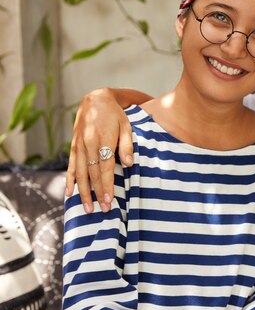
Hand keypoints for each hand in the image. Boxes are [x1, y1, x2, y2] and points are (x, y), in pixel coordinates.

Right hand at [66, 88, 132, 212]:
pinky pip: (71, 165)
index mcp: (102, 140)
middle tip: (102, 210)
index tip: (109, 200)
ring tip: (87, 208)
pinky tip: (69, 193)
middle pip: (92, 174)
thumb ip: (127, 146)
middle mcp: (88, 144)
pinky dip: (70, 180)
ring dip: (83, 192)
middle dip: (97, 193)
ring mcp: (79, 146)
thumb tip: (129, 164)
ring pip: (80, 173)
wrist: (96, 99)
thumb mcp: (126, 126)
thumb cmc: (116, 115)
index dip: (106, 185)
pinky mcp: (74, 146)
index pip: (105, 168)